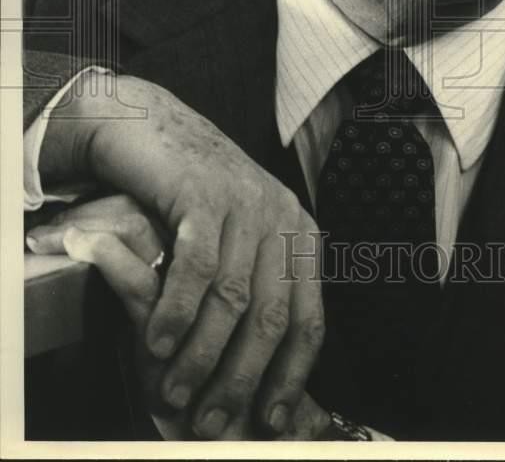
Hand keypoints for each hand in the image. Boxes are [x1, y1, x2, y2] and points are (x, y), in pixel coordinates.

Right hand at [27, 195, 330, 439]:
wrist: (151, 126)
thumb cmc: (190, 193)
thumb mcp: (238, 234)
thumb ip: (254, 282)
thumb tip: (255, 367)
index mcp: (298, 232)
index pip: (310, 318)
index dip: (292, 374)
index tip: (271, 419)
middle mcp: (281, 216)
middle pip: (272, 316)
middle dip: (243, 377)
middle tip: (213, 419)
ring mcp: (245, 202)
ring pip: (233, 300)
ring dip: (203, 355)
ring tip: (177, 392)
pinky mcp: (205, 193)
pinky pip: (196, 269)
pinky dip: (176, 314)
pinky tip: (157, 343)